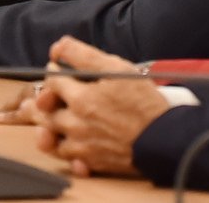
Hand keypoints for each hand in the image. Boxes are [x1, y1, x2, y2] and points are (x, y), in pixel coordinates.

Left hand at [33, 36, 171, 178]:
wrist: (165, 139)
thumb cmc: (144, 103)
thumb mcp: (117, 68)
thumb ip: (84, 55)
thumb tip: (58, 47)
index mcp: (80, 98)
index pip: (52, 80)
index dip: (55, 72)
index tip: (60, 70)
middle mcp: (76, 123)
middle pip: (45, 111)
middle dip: (43, 100)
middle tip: (45, 97)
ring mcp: (82, 145)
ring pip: (51, 136)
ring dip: (48, 126)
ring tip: (52, 117)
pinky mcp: (92, 162)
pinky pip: (69, 159)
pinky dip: (66, 151)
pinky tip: (70, 143)